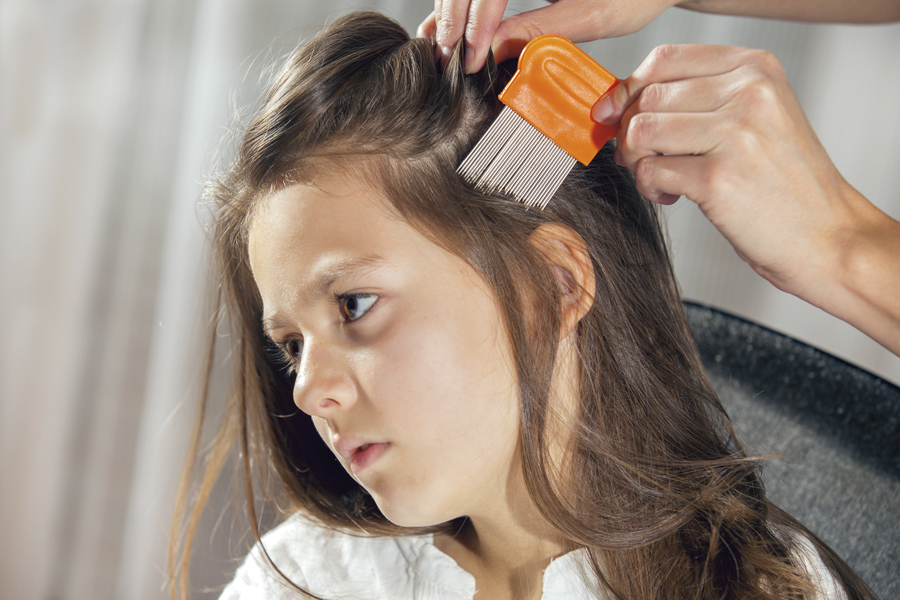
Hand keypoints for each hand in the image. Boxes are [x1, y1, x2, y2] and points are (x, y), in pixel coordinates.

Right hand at [417, 0, 676, 72]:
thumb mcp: (590, 16)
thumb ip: (538, 31)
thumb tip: (496, 53)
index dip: (475, 24)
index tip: (471, 60)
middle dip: (452, 16)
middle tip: (444, 56)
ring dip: (451, 8)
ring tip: (439, 43)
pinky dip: (463, 2)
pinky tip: (449, 24)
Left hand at [593, 44, 899, 353]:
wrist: (827, 236)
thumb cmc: (783, 183)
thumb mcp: (754, 118)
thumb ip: (696, 99)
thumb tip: (616, 103)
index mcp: (755, 68)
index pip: (665, 60)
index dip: (628, 88)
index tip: (615, 114)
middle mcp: (748, 92)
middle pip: (646, 97)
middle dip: (630, 132)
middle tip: (644, 159)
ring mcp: (734, 133)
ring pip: (641, 131)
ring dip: (637, 161)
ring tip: (662, 178)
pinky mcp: (718, 177)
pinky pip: (650, 171)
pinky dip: (650, 187)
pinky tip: (675, 196)